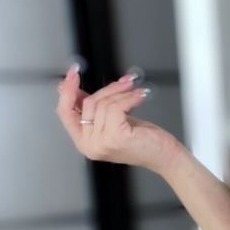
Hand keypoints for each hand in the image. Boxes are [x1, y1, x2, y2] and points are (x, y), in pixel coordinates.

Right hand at [56, 64, 171, 171]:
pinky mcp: (115, 137)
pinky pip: (116, 107)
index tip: (73, 72)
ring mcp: (101, 143)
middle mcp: (89, 145)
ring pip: (103, 104)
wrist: (164, 156)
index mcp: (83, 141)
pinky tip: (139, 96)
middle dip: (108, 89)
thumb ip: (92, 108)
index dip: (67, 90)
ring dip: (122, 93)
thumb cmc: (142, 140)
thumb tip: (72, 88)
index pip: (64, 112)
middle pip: (88, 103)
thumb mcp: (111, 121)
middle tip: (125, 83)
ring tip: (135, 91)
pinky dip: (129, 98)